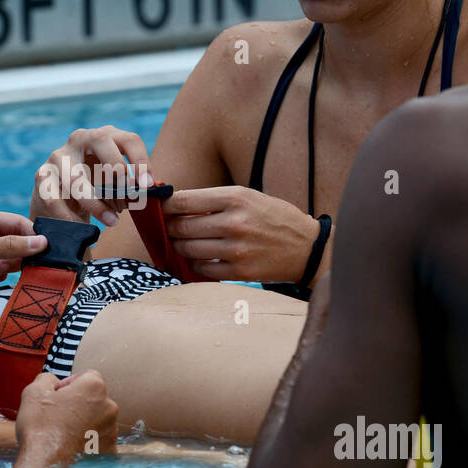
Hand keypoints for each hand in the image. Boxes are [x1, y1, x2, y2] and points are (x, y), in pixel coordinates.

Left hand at [0, 208, 46, 289]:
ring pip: (10, 256)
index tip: (44, 250)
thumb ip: (8, 246)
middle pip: (15, 240)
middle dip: (15, 254)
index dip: (31, 235)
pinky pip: (1, 268)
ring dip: (6, 265)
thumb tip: (40, 242)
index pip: (16, 222)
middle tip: (8, 265)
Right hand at [15, 370, 118, 461]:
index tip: (56, 397)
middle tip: (57, 417)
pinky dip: (88, 444)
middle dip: (78, 405)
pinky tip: (71, 450)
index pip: (86, 377)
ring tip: (62, 436)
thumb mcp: (33, 393)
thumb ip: (46, 379)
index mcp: (95, 388)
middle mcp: (110, 407)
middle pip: (94, 400)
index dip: (69, 385)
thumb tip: (53, 382)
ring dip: (84, 425)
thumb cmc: (40, 428)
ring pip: (97, 421)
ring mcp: (112, 432)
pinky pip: (99, 442)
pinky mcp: (111, 453)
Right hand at [30, 126, 153, 225]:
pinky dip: (70, 217)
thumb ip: (129, 185)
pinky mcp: (42, 176)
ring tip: (112, 222)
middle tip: (130, 195)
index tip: (147, 186)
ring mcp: (58, 156)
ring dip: (96, 204)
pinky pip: (55, 199)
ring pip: (76, 177)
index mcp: (105, 137)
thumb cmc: (95, 188)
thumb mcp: (114, 182)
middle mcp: (80, 139)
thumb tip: (143, 192)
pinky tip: (82, 228)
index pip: (128, 139)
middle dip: (117, 168)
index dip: (141, 160)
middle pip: (100, 141)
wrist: (58, 199)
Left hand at [162, 185, 327, 282]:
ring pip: (188, 249)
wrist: (306, 247)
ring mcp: (236, 249)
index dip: (166, 206)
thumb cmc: (272, 217)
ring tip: (184, 242)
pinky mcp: (239, 271)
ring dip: (180, 247)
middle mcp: (234, 222)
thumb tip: (174, 204)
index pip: (184, 201)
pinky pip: (201, 269)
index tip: (161, 209)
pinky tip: (202, 258)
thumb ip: (213, 200)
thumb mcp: (248, 196)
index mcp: (235, 197)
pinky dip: (196, 264)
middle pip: (182, 227)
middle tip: (170, 228)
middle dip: (170, 228)